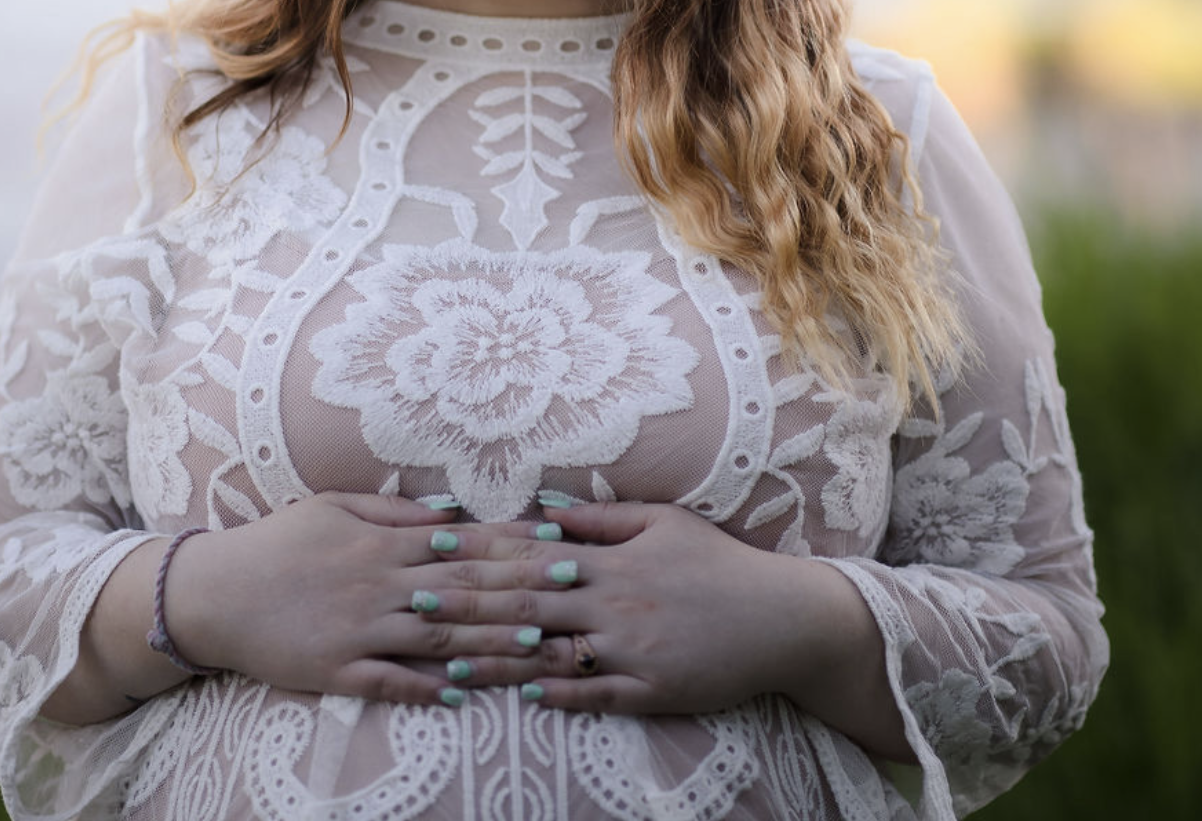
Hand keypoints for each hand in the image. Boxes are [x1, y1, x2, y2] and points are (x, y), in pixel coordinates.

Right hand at [156, 492, 565, 705]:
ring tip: (537, 648)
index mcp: (384, 544)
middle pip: (464, 592)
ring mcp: (360, 629)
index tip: (560, 549)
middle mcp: (380, 584)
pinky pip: (389, 681)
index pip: (464, 546)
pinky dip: (425, 688)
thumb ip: (395, 512)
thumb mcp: (334, 508)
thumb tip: (452, 512)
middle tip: (572, 596)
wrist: (213, 591)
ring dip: (490, 644)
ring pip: (438, 639)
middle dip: (522, 594)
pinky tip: (462, 695)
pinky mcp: (337, 669)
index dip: (516, 549)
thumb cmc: (276, 544)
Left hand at [409, 501, 879, 719]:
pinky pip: (595, 694)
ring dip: (499, 658)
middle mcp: (614, 604)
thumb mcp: (663, 523)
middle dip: (470, 604)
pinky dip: (558, 694)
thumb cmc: (720, 564)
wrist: (783, 619)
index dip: (480, 551)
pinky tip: (522, 694)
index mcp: (612, 561)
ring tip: (450, 661)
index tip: (434, 546)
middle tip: (417, 603)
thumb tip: (543, 507)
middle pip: (528, 604)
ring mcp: (632, 651)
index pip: (532, 554)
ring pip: (552, 654)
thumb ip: (600, 518)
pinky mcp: (652, 690)